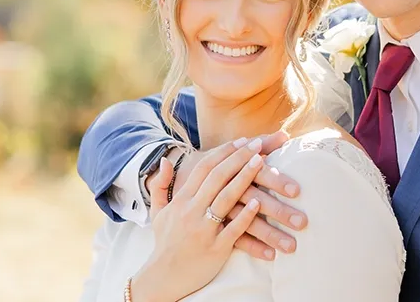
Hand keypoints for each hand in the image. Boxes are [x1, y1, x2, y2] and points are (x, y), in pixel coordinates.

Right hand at [131, 138, 265, 301]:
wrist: (163, 277)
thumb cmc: (165, 242)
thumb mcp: (157, 212)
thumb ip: (160, 185)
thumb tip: (166, 160)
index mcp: (180, 200)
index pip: (204, 168)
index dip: (224, 152)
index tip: (243, 141)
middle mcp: (191, 212)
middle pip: (217, 177)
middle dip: (239, 158)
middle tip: (258, 145)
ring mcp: (203, 230)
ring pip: (226, 198)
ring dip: (245, 177)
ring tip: (262, 162)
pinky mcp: (215, 248)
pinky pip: (233, 229)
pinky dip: (246, 215)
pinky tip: (258, 201)